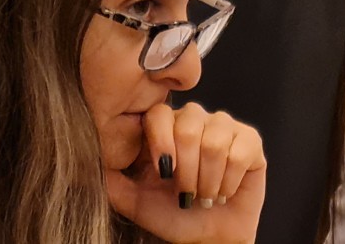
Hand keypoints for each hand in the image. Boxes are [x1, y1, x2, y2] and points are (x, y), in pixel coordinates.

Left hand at [106, 101, 265, 243]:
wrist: (210, 237)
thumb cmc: (175, 217)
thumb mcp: (138, 204)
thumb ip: (115, 183)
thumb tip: (93, 162)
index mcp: (168, 129)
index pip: (160, 114)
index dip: (161, 141)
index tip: (163, 173)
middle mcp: (198, 120)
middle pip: (189, 127)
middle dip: (186, 171)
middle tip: (187, 193)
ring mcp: (226, 127)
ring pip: (214, 143)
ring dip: (208, 181)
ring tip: (206, 195)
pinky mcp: (251, 140)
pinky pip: (239, 153)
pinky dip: (228, 182)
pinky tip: (225, 190)